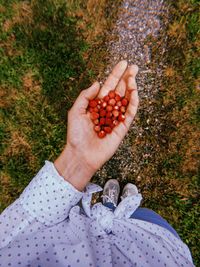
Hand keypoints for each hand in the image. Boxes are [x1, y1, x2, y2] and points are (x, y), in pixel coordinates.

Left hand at [54, 61, 138, 190]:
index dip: (116, 75)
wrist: (81, 154)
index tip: (124, 63)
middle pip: (120, 91)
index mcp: (97, 104)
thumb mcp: (75, 111)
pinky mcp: (122, 128)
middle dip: (127, 78)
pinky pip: (130, 114)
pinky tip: (134, 92)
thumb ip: (85, 96)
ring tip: (133, 77)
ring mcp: (116, 118)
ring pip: (127, 100)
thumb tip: (97, 83)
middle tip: (134, 67)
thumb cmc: (76, 134)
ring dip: (131, 88)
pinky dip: (133, 103)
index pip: (109, 86)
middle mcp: (108, 110)